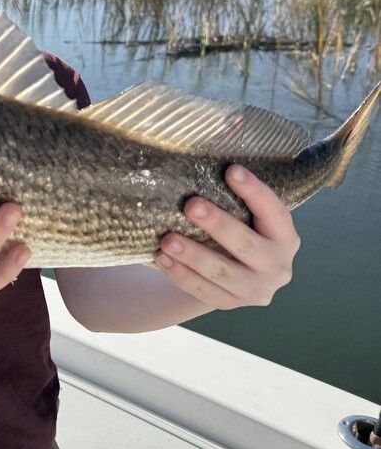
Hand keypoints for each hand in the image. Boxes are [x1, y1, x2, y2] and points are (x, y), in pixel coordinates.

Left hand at [153, 165, 299, 309]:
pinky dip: (180, 274)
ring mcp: (256, 290)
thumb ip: (236, 193)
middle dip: (218, 224)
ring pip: (222, 273)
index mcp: (286, 237)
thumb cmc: (238, 229)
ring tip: (166, 239)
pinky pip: (203, 291)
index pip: (274, 212)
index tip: (231, 170)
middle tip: (191, 204)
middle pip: (246, 245)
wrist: (235, 275)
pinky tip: (162, 257)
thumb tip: (213, 144)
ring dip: (193, 255)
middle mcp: (277, 266)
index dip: (255, 191)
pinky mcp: (231, 304)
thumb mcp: (248, 215)